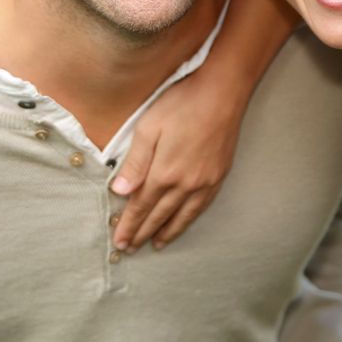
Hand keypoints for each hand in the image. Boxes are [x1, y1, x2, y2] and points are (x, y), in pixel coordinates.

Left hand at [110, 81, 242, 251]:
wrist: (222, 93)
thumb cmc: (182, 104)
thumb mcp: (149, 128)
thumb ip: (135, 162)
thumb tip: (119, 191)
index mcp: (164, 172)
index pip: (141, 206)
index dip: (129, 225)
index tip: (119, 241)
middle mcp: (185, 184)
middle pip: (160, 215)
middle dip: (143, 233)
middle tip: (130, 248)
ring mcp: (204, 182)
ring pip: (182, 216)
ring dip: (167, 232)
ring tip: (155, 245)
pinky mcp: (218, 176)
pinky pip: (201, 207)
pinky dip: (189, 220)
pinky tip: (183, 222)